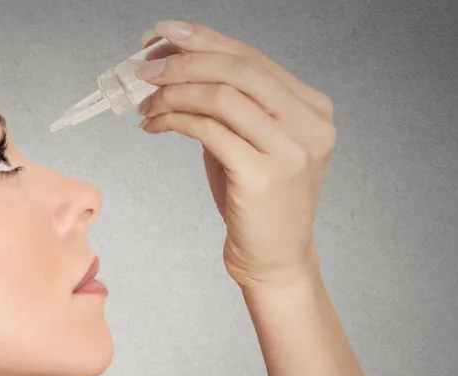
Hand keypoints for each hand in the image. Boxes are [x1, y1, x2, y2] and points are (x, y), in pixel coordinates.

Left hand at [136, 21, 335, 289]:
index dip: (204, 40)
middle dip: (183, 61)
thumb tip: (171, 62)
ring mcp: (291, 150)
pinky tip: (155, 125)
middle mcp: (310, 123)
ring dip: (172, 93)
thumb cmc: (257, 201)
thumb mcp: (249, 141)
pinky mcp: (263, 175)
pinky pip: (208, 130)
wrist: (274, 259)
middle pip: (238, 69)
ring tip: (145, 104)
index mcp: (313, 107)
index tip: (163, 35)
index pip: (252, 58)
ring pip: (221, 96)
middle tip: (144, 67)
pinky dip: (174, 120)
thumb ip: (227, 102)